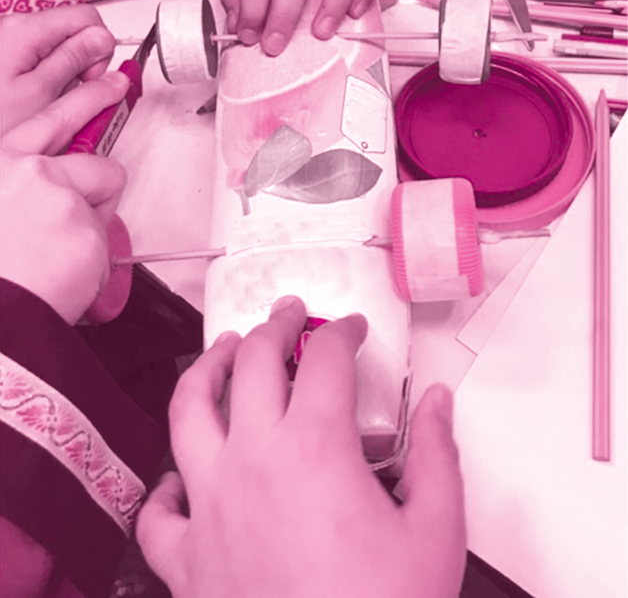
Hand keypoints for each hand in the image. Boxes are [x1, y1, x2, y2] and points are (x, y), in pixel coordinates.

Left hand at [0, 5, 116, 134]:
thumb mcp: (42, 93)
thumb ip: (74, 61)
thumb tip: (102, 40)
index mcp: (28, 30)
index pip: (88, 18)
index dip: (101, 48)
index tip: (95, 77)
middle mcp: (16, 29)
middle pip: (74, 33)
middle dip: (86, 64)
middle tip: (74, 95)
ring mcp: (10, 46)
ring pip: (59, 52)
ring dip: (67, 78)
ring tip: (51, 104)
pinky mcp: (7, 62)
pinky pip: (42, 66)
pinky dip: (50, 84)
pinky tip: (39, 104)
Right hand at [0, 71, 129, 324]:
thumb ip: (18, 188)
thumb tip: (43, 186)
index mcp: (1, 163)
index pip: (49, 120)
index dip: (84, 99)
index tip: (109, 84)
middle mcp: (28, 170)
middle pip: (90, 146)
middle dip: (104, 138)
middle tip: (117, 89)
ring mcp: (59, 196)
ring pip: (103, 200)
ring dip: (90, 227)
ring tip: (60, 255)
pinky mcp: (85, 227)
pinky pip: (105, 241)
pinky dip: (93, 260)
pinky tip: (65, 273)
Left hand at [137, 297, 465, 597]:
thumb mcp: (435, 530)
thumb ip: (436, 454)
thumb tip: (438, 403)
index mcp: (314, 449)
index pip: (324, 360)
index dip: (340, 332)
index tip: (350, 329)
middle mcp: (252, 462)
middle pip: (250, 364)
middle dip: (273, 327)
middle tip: (288, 315)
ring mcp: (209, 506)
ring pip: (187, 410)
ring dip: (205, 368)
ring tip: (222, 350)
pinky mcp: (185, 558)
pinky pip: (160, 509)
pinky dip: (170, 483)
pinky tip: (185, 476)